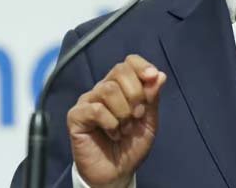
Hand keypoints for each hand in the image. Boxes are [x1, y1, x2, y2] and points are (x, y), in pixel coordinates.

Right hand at [67, 54, 166, 187]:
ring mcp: (88, 101)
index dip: (142, 66)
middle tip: (138, 115)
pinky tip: (113, 134)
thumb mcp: (149, 121)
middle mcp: (103, 89)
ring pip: (108, 90)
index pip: (128, 62)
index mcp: (121, 86)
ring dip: (124, 112)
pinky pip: (96, 109)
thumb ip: (152, 98)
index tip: (152, 77)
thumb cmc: (131, 146)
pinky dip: (111, 123)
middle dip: (135, 93)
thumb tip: (159, 75)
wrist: (117, 172)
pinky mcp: (76, 116)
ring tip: (126, 129)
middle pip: (119, 71)